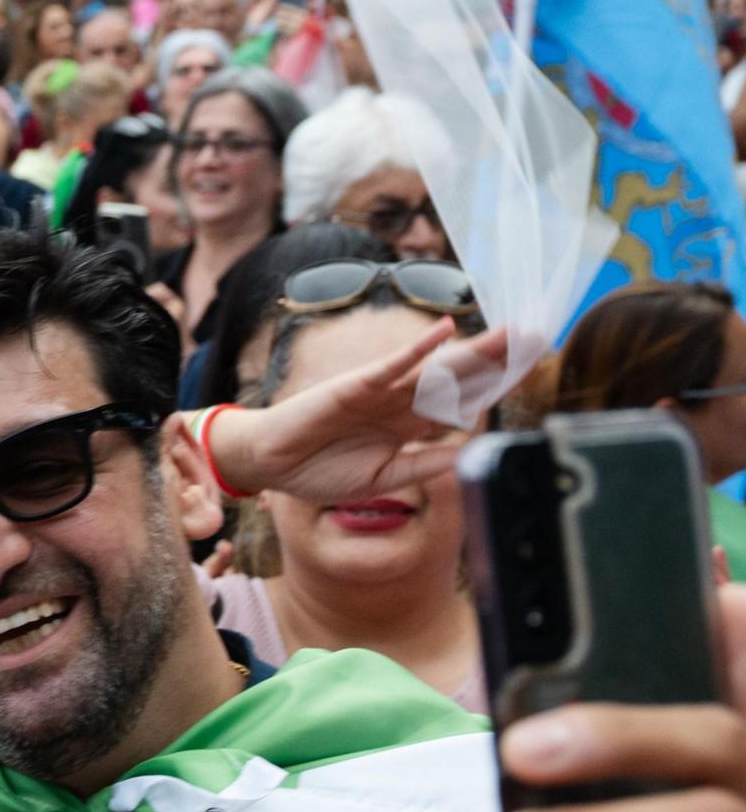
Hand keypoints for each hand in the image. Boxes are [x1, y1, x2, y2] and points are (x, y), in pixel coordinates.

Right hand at [208, 316, 507, 501]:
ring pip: (437, 368)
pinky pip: (391, 365)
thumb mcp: (382, 478)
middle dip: (501, 361)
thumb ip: (423, 466)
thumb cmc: (320, 471)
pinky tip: (444, 332)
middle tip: (540, 340)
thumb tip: (467, 455)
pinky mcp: (355, 385)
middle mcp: (403, 403)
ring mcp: (382, 391)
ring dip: (474, 351)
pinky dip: (417, 349)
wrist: (270, 463)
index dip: (498, 387)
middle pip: (462, 378)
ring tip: (511, 334)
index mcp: (411, 426)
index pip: (464, 402)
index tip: (533, 371)